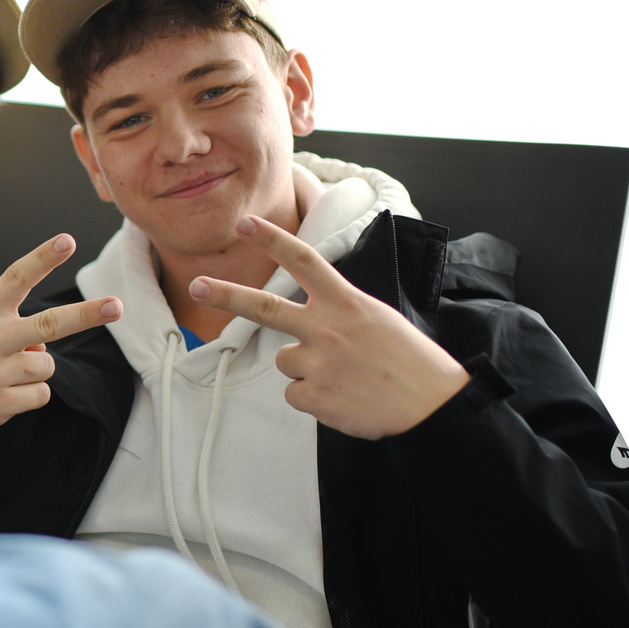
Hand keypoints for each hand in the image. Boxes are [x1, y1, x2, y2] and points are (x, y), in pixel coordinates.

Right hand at [0, 235, 121, 441]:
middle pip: (49, 325)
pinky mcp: (0, 403)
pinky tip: (0, 396)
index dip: (43, 257)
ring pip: (47, 366)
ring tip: (3, 376)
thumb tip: (43, 347)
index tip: (67, 240)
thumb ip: (4, 330)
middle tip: (115, 306)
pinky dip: (28, 397)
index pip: (15, 278)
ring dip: (35, 373)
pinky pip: (39, 395)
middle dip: (86, 314)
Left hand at [187, 216, 469, 439]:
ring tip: (343, 377)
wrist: (432, 405)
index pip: (304, 261)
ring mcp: (318, 363)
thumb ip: (337, 313)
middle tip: (196, 285)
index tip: (245, 223)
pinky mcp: (314, 396)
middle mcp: (327, 328)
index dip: (273, 239)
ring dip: (304, 369)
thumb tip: (307, 324)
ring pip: (284, 361)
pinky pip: (294, 395)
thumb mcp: (377, 319)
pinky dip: (313, 399)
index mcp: (346, 303)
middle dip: (226, 294)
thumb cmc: (409, 361)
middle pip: (265, 307)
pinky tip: (343, 398)